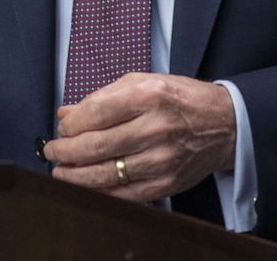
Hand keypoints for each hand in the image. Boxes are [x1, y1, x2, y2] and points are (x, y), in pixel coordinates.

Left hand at [44, 72, 236, 202]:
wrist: (225, 124)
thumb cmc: (180, 98)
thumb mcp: (143, 82)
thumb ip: (103, 97)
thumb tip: (66, 114)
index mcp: (149, 95)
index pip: (97, 112)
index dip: (71, 124)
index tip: (62, 127)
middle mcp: (156, 127)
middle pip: (97, 146)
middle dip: (65, 152)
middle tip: (51, 151)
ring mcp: (162, 159)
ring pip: (105, 174)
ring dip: (75, 176)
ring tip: (60, 171)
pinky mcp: (166, 184)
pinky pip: (124, 194)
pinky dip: (99, 192)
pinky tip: (85, 185)